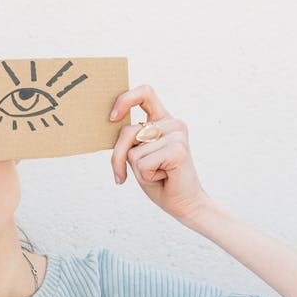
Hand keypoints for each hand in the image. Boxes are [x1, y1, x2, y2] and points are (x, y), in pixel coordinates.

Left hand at [109, 85, 210, 220]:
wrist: (184, 204)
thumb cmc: (159, 180)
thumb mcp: (137, 156)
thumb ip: (129, 139)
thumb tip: (112, 122)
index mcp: (163, 120)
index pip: (145, 93)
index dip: (125, 99)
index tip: (113, 117)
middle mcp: (172, 124)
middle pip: (127, 132)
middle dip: (119, 157)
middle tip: (125, 174)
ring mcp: (177, 135)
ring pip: (133, 151)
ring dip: (138, 170)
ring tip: (158, 174)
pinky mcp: (178, 149)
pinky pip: (142, 163)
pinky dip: (146, 176)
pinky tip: (164, 177)